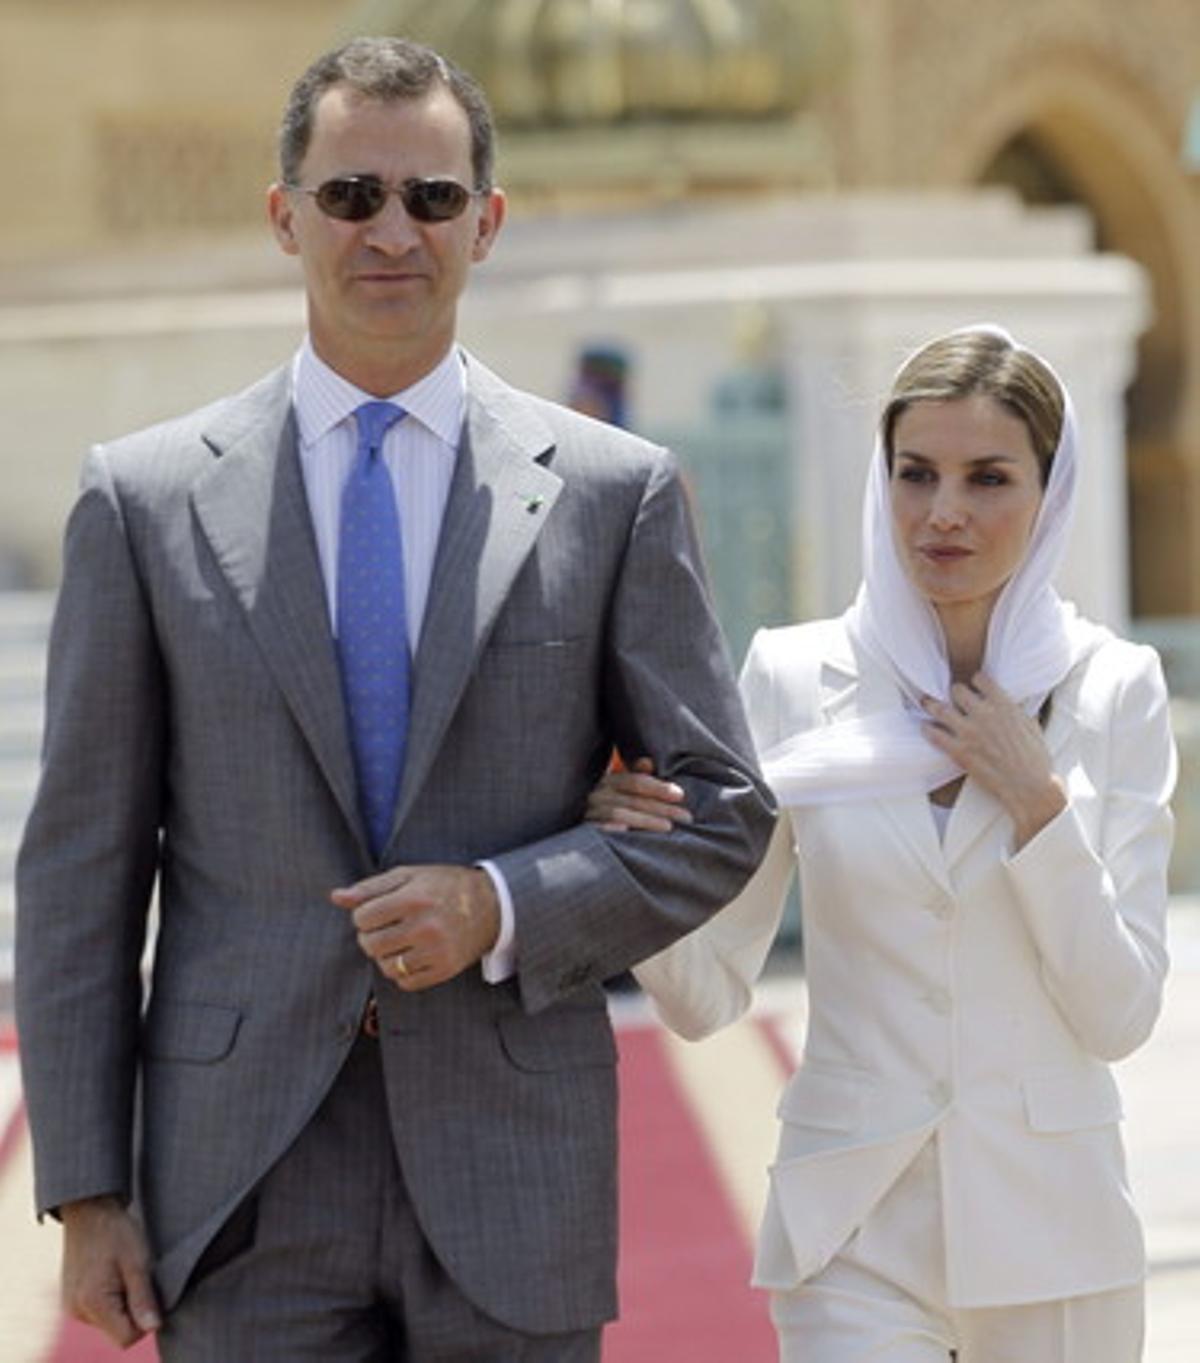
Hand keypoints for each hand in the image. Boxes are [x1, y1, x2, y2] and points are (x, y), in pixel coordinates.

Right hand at [60, 1195, 160, 1347]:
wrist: (89, 1209)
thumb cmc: (115, 1232)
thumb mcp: (137, 1262)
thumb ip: (143, 1298)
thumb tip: (153, 1328)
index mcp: (94, 1303)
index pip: (126, 1338)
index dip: (145, 1321)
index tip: (151, 1292)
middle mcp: (78, 1311)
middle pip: (118, 1331)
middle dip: (133, 1311)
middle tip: (137, 1277)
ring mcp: (72, 1307)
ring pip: (109, 1322)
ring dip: (122, 1303)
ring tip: (123, 1272)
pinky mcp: (71, 1300)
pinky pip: (98, 1312)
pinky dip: (110, 1299)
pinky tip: (112, 1274)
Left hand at [331, 864, 499, 990]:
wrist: (492, 905)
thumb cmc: (444, 886)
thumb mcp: (410, 875)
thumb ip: (371, 887)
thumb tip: (335, 897)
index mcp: (414, 898)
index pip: (362, 917)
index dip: (364, 915)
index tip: (378, 911)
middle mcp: (425, 926)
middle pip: (370, 944)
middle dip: (371, 937)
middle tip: (386, 927)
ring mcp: (436, 951)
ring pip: (385, 966)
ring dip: (385, 955)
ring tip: (399, 941)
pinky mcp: (444, 970)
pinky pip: (405, 982)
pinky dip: (402, 971)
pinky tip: (412, 954)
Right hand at [585, 756, 693, 831]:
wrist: (574, 830)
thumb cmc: (609, 807)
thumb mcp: (622, 790)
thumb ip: (637, 776)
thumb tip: (648, 761)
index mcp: (608, 781)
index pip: (635, 781)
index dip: (658, 787)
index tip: (680, 795)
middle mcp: (596, 795)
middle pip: (632, 799)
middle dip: (660, 807)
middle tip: (685, 817)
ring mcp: (589, 813)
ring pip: (618, 813)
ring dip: (645, 820)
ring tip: (668, 827)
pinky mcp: (584, 831)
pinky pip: (597, 829)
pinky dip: (611, 828)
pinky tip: (626, 832)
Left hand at [921, 673, 1065, 848]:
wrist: (1030, 787)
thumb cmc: (1036, 759)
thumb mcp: (1032, 726)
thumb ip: (1016, 711)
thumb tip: (1011, 705)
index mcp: (1004, 705)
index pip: (980, 679)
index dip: (975, 682)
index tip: (973, 686)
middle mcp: (984, 714)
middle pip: (957, 690)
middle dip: (954, 693)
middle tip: (951, 698)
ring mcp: (969, 732)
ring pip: (940, 708)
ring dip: (932, 705)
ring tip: (927, 703)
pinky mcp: (959, 751)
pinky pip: (934, 734)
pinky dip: (927, 729)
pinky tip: (925, 727)